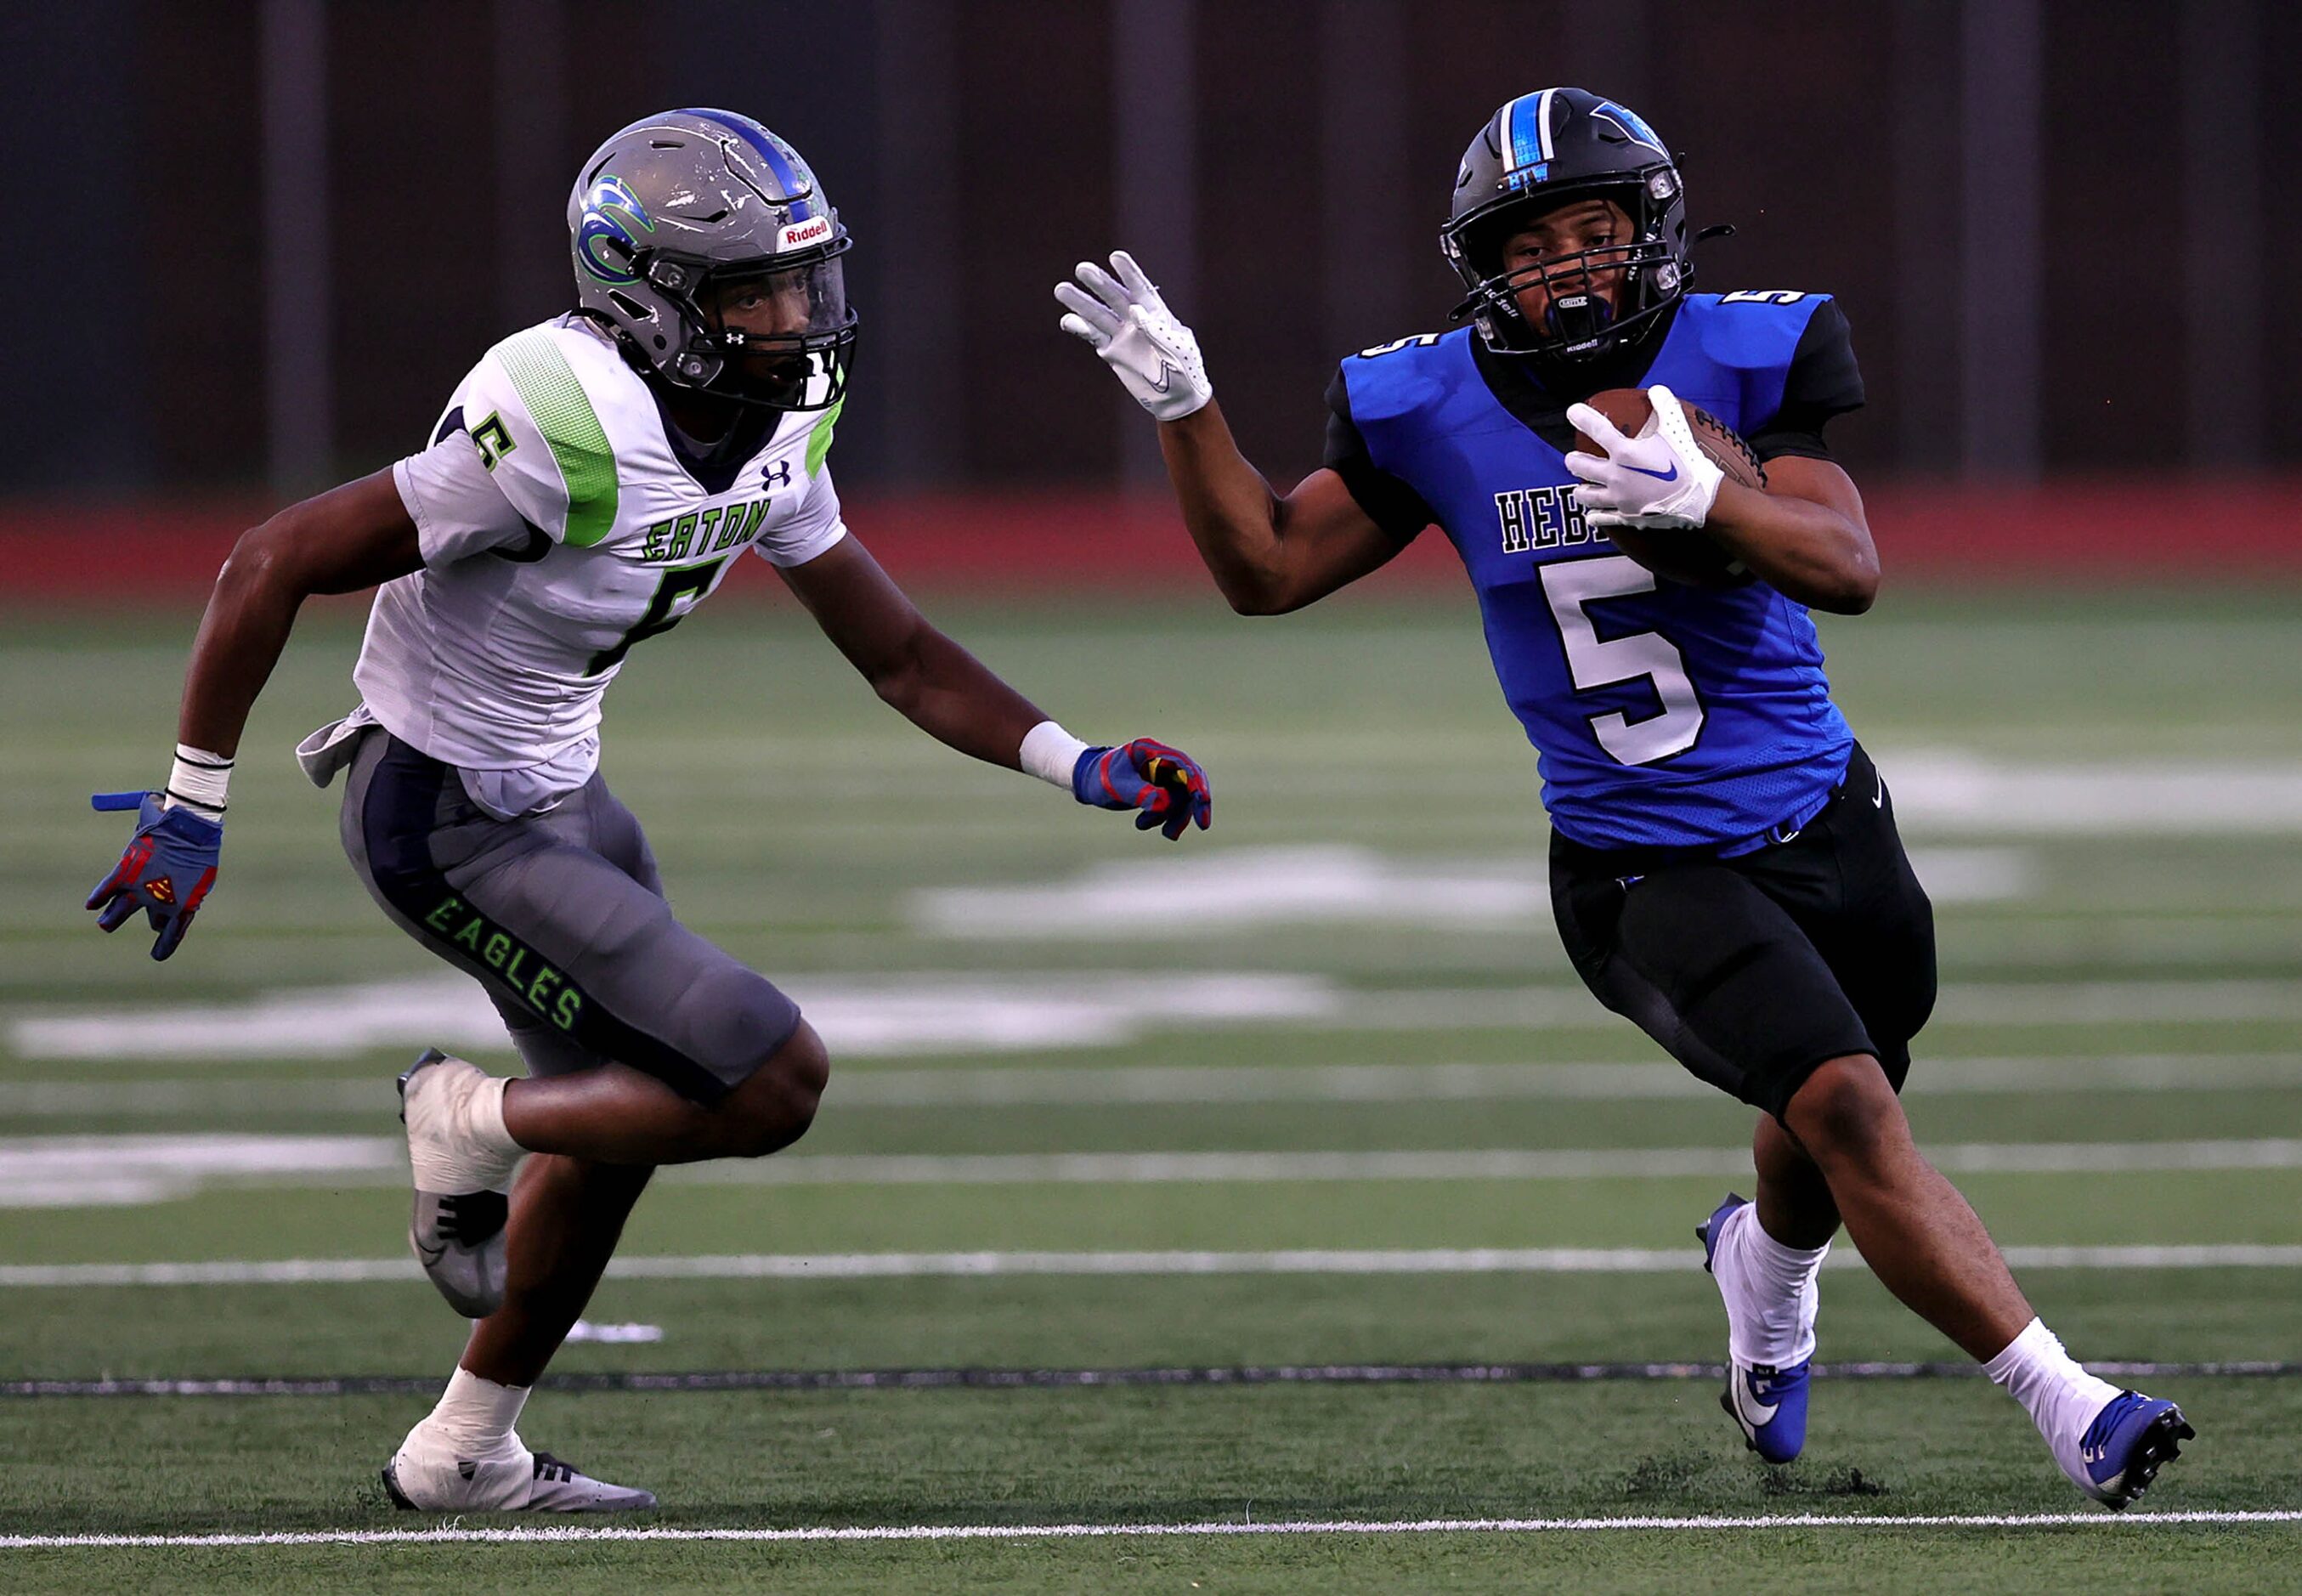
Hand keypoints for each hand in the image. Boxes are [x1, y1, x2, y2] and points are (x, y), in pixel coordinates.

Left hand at [86, 791, 221, 960]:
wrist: (190, 825)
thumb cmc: (166, 815)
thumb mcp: (139, 812)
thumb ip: (119, 810)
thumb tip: (95, 801)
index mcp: (125, 871)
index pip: (107, 891)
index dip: (100, 899)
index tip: (93, 905)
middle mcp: (138, 890)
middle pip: (119, 913)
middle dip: (112, 919)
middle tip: (106, 924)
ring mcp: (161, 900)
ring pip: (152, 922)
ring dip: (151, 926)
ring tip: (153, 936)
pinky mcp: (183, 905)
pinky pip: (174, 931)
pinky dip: (166, 944)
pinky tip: (158, 955)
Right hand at [1055, 251, 1212, 421]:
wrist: (1177, 400)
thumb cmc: (1186, 373)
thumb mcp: (1178, 350)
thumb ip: (1157, 330)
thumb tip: (1134, 310)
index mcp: (1157, 314)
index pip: (1140, 289)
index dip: (1128, 273)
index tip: (1116, 257)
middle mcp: (1136, 320)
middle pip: (1114, 297)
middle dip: (1099, 283)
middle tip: (1082, 269)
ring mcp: (1122, 335)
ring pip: (1098, 314)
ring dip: (1080, 302)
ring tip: (1061, 289)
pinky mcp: (1111, 352)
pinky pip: (1093, 336)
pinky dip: (1080, 328)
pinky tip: (1067, 320)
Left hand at [1072, 739, 1212, 840]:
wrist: (1086, 782)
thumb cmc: (1098, 779)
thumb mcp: (1117, 786)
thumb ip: (1141, 794)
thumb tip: (1165, 804)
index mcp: (1152, 751)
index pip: (1185, 765)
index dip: (1198, 784)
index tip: (1203, 803)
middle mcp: (1161, 761)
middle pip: (1190, 782)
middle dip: (1193, 805)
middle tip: (1202, 825)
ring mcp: (1161, 774)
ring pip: (1181, 797)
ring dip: (1172, 816)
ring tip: (1145, 826)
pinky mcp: (1159, 787)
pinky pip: (1171, 804)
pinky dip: (1163, 817)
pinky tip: (1142, 824)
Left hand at [1563, 385, 1724, 530]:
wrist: (1699, 497)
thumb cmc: (1687, 461)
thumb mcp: (1676, 428)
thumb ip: (1664, 406)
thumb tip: (1656, 390)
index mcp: (1624, 451)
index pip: (1596, 429)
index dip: (1581, 418)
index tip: (1572, 412)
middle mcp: (1616, 475)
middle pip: (1580, 466)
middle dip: (1573, 461)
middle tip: (1573, 458)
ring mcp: (1619, 498)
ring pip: (1586, 495)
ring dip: (1580, 490)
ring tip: (1580, 488)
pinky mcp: (1627, 516)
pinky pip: (1603, 518)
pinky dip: (1595, 517)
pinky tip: (1590, 516)